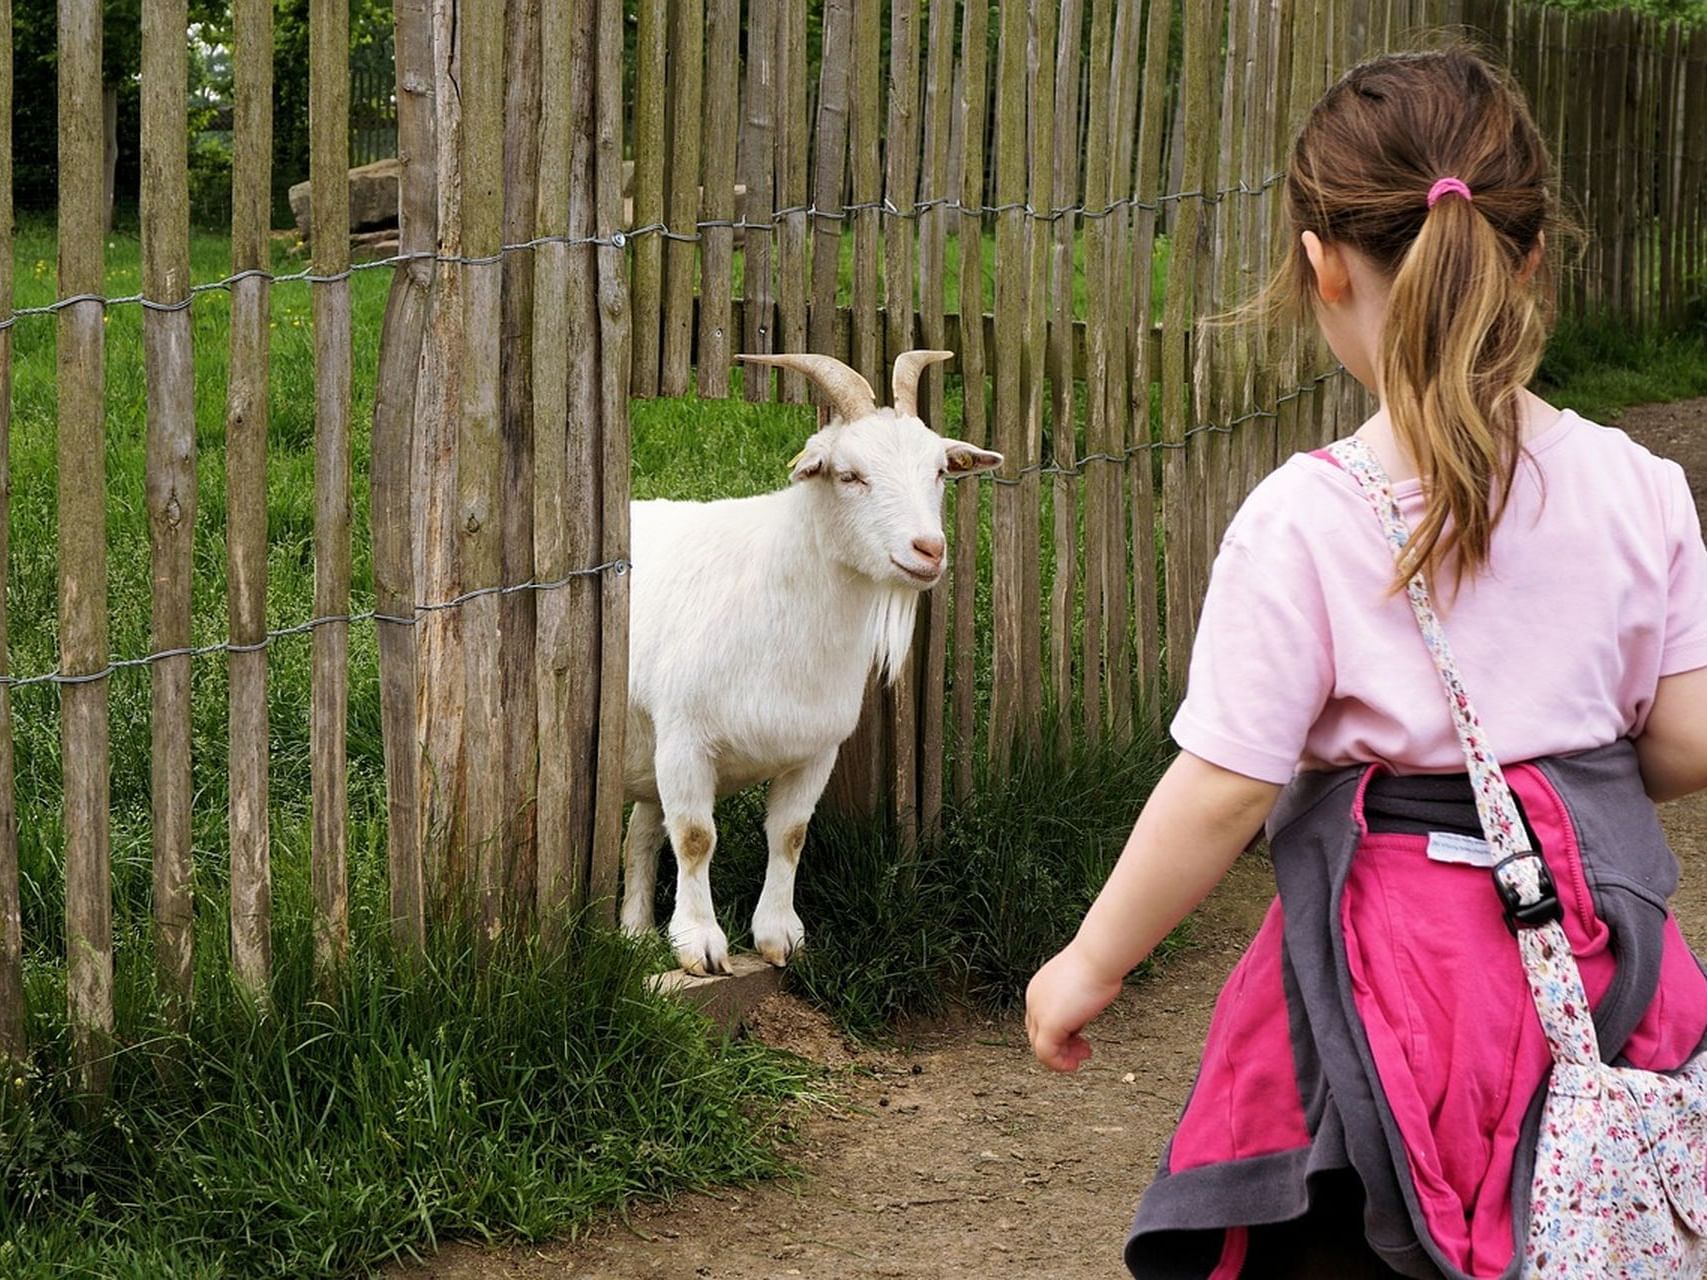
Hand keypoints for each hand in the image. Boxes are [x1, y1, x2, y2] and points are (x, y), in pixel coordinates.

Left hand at [1025, 942, 1123, 1072]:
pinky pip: (1046, 1054)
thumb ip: (1077, 1000)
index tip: (1079, 1039)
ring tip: (1079, 1060)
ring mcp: (1038, 1012)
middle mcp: (1034, 1000)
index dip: (1060, 1033)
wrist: (1098, 958)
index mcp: (1039, 988)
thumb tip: (1087, 1007)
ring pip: (1040, 1046)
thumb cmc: (1097, 965)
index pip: (1040, 1019)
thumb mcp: (1082, 985)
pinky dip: (1059, 1064)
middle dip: (1061, 1046)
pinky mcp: (1048, 1024)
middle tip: (1082, 1051)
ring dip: (1061, 1058)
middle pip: (1038, 1034)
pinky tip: (1073, 1065)